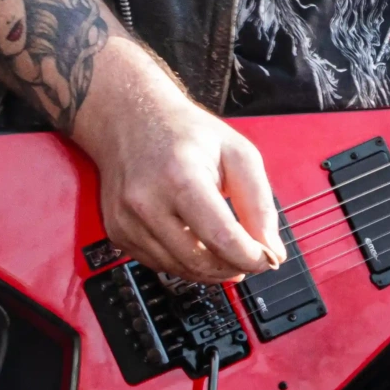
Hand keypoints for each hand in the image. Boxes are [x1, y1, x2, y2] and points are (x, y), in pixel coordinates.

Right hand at [69, 37, 285, 282]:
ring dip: (210, 270)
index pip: (221, 238)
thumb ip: (259, 201)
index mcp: (181, 178)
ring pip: (179, 269)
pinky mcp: (118, 232)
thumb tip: (270, 248)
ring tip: (228, 253)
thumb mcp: (237, 152)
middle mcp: (147, 203)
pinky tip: (199, 246)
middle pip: (199, 261)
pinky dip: (184, 263)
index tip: (267, 258)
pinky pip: (158, 264)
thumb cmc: (184, 133)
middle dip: (233, 267)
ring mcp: (127, 221)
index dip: (251, 257)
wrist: (130, 119)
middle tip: (250, 257)